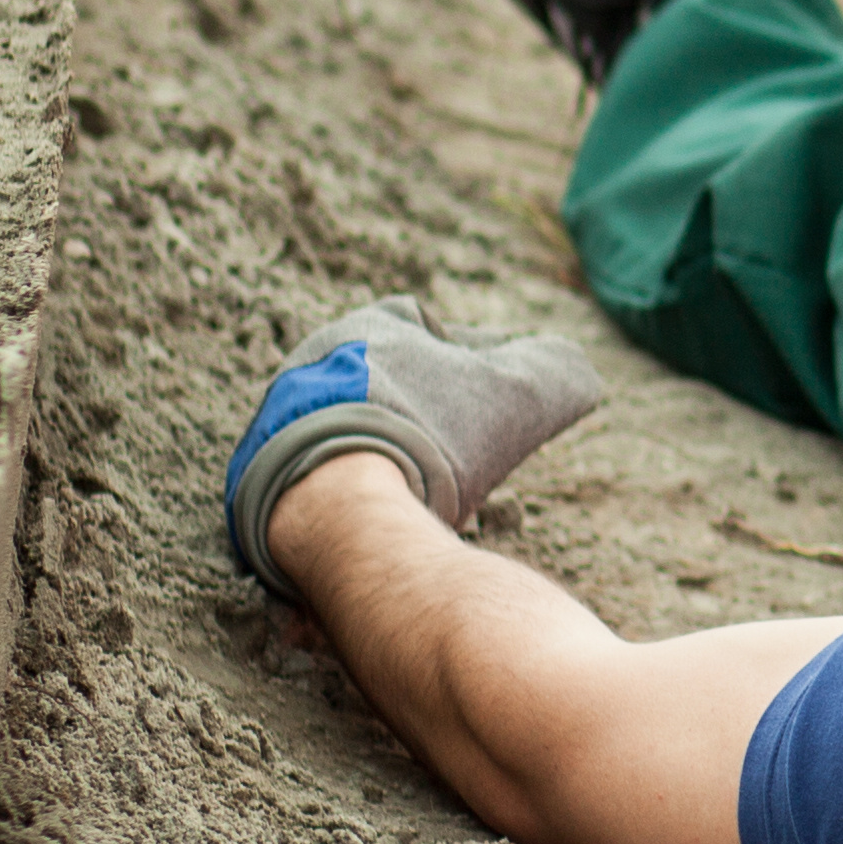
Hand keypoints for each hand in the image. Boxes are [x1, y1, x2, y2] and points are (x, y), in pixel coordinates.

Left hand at [222, 297, 604, 598]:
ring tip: (433, 494)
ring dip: (396, 457)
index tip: (489, 398)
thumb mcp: (524, 393)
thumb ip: (560, 368)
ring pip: (357, 432)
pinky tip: (392, 518)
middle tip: (464, 454)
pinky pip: (325, 475)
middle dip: (430, 416)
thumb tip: (580, 369)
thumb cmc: (432, 441)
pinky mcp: (261, 479)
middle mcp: (309, 365)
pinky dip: (360, 491)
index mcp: (362, 327)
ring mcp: (277, 422)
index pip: (423, 325)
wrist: (340, 513)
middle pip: (388, 383)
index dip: (466, 358)